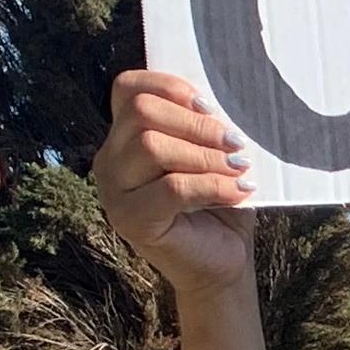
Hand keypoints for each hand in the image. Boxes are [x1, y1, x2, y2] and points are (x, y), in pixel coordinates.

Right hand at [95, 70, 258, 298]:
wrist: (222, 261)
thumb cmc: (219, 203)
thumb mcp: (212, 154)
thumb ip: (204, 125)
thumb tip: (221, 103)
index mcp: (125, 136)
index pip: (128, 88)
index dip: (171, 88)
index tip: (211, 108)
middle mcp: (110, 159)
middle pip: (142, 112)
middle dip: (196, 124)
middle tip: (236, 144)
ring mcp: (114, 191)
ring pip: (151, 146)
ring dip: (205, 155)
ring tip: (239, 169)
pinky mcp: (130, 220)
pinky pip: (171, 187)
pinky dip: (213, 185)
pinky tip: (239, 191)